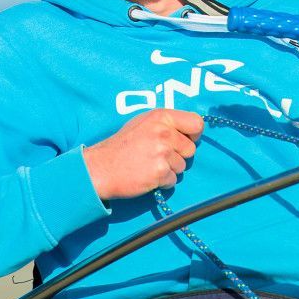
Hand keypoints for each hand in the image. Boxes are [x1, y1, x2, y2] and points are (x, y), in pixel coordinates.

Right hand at [83, 110, 204, 200]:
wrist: (101, 167)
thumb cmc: (122, 145)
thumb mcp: (143, 123)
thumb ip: (165, 123)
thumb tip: (187, 130)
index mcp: (161, 116)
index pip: (196, 123)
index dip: (193, 134)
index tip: (185, 140)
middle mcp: (164, 132)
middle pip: (190, 149)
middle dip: (178, 155)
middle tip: (159, 156)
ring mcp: (162, 152)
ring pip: (182, 166)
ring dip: (169, 169)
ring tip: (150, 165)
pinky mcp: (159, 172)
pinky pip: (173, 180)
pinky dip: (162, 182)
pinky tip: (147, 175)